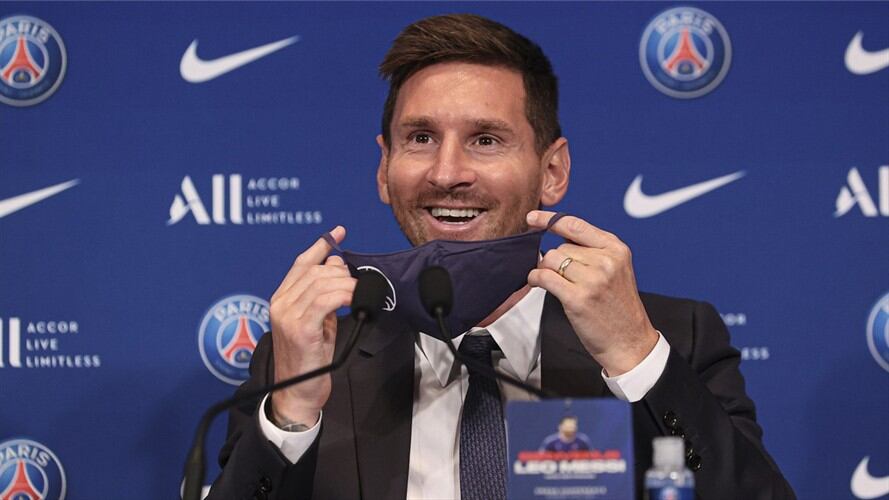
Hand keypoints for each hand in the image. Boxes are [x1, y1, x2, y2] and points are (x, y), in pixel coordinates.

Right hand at [268, 226, 355, 426]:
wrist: (298, 395)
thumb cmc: (310, 362)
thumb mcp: (318, 322)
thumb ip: (323, 294)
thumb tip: (336, 264)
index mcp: (281, 300)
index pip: (301, 263)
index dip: (321, 245)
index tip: (338, 232)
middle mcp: (280, 303)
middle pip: (315, 271)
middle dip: (342, 272)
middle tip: (359, 285)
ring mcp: (287, 315)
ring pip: (322, 282)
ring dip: (348, 285)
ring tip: (361, 296)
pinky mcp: (300, 329)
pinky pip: (326, 300)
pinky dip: (345, 296)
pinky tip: (356, 302)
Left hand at [526, 210, 657, 375]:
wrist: (629, 342)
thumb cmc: (618, 308)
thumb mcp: (616, 270)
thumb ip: (592, 250)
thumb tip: (558, 235)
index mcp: (616, 249)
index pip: (576, 225)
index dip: (550, 219)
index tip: (533, 217)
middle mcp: (606, 261)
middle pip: (560, 247)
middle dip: (555, 261)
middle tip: (564, 278)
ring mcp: (593, 279)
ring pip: (551, 260)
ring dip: (546, 270)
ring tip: (554, 283)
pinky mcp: (578, 298)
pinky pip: (544, 277)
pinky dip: (535, 278)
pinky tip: (537, 283)